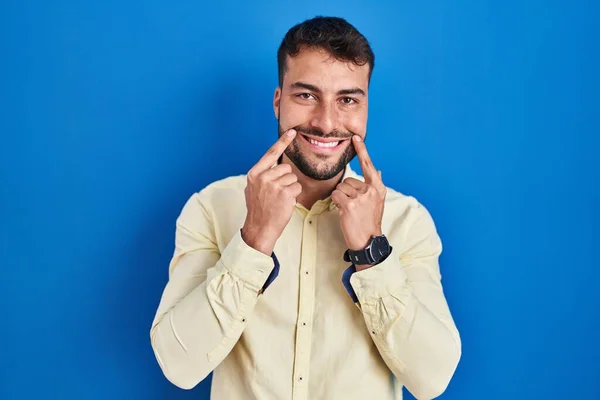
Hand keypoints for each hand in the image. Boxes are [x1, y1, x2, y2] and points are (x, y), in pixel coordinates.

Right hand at [241, 129, 301, 254]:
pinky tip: (285, 203)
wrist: (259, 228)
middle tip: (277, 193)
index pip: (271, 153)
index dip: (282, 142)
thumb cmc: (258, 209)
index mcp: (254, 174)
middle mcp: (263, 177)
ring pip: (293, 178)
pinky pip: (297, 187)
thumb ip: (262, 176)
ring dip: (290, 188)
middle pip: (286, 168)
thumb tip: (273, 166)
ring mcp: (274, 185)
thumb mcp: (252, 189)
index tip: (292, 131)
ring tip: (280, 199)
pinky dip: (294, 195)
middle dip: (286, 179)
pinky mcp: (285, 193)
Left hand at [332, 135, 385, 267]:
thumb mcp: (377, 201)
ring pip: (340, 187)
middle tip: (352, 205)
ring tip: (349, 209)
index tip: (355, 137)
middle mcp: (371, 190)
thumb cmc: (369, 220)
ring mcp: (361, 197)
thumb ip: (375, 185)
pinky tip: (343, 211)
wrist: (368, 240)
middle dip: (346, 191)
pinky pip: (335, 194)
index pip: (368, 165)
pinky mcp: (350, 204)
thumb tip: (379, 171)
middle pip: (348, 179)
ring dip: (340, 197)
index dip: (362, 150)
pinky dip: (335, 202)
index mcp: (378, 187)